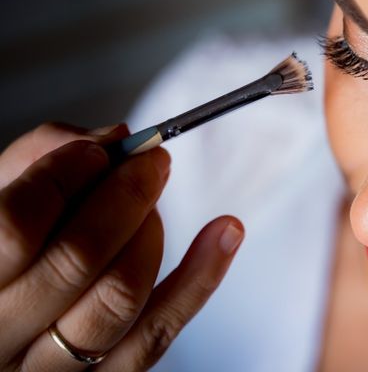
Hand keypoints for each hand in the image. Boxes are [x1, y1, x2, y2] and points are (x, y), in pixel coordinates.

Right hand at [0, 123, 243, 370]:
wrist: (7, 320)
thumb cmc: (4, 251)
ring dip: (152, 232)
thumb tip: (115, 138)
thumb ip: (39, 160)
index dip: (63, 177)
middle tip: (151, 162)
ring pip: (121, 296)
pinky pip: (160, 331)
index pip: (16, 227)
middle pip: (78, 260)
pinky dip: (201, 276)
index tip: (98, 151)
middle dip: (125, 197)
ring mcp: (57, 369)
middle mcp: (4, 340)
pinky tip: (226, 230)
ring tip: (157, 195)